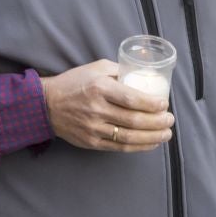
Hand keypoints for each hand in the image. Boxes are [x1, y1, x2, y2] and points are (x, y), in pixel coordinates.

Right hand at [40, 59, 176, 151]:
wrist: (46, 104)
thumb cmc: (73, 83)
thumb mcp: (94, 69)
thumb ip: (118, 71)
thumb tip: (141, 76)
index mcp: (99, 88)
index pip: (132, 99)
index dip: (153, 104)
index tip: (164, 104)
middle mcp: (96, 109)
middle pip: (135, 120)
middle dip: (158, 122)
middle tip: (170, 120)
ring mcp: (93, 128)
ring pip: (130, 137)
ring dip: (153, 137)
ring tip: (166, 134)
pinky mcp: (91, 142)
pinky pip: (120, 147)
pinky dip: (140, 146)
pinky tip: (151, 143)